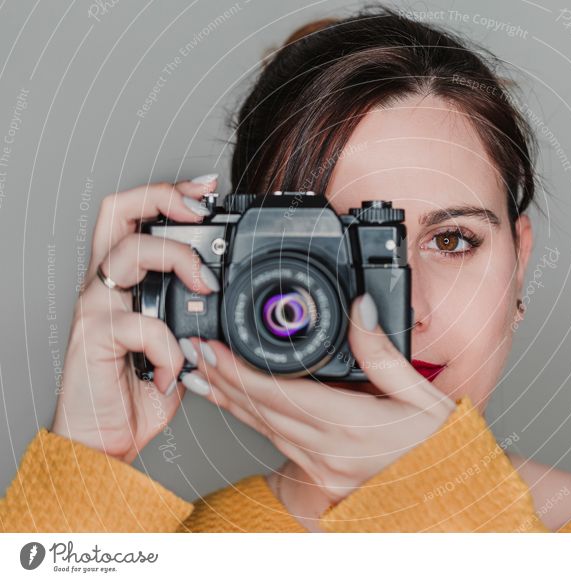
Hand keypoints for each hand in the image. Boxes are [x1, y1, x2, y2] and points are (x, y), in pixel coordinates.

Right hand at [50, 174, 220, 463]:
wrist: (104, 439)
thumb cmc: (135, 391)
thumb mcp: (177, 345)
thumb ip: (193, 318)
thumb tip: (227, 299)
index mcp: (124, 281)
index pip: (133, 216)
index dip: (167, 193)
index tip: (207, 191)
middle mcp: (104, 286)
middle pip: (117, 211)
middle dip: (162, 197)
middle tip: (202, 211)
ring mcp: (94, 309)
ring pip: (128, 253)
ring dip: (177, 261)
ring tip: (205, 287)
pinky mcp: (91, 339)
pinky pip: (138, 324)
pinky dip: (170, 346)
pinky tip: (177, 370)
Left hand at [180, 293, 456, 503]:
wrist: (448, 491)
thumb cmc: (438, 445)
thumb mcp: (420, 394)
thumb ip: (383, 353)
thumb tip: (360, 309)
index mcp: (351, 426)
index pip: (278, 394)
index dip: (237, 371)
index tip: (212, 349)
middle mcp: (329, 452)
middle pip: (261, 412)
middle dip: (222, 380)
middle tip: (192, 354)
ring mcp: (322, 469)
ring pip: (264, 430)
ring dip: (231, 401)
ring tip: (203, 377)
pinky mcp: (322, 476)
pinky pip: (279, 445)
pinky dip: (255, 421)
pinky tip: (241, 406)